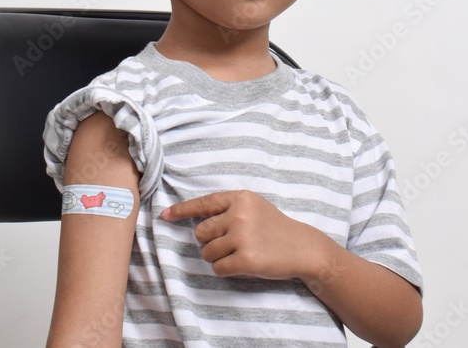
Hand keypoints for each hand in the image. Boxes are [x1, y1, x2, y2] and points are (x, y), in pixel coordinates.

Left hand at [161, 190, 320, 279]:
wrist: (302, 247)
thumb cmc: (273, 227)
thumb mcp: (253, 207)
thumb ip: (227, 208)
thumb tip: (193, 218)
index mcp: (240, 198)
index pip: (203, 204)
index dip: (182, 211)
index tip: (165, 215)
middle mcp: (239, 215)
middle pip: (201, 233)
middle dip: (210, 241)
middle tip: (232, 242)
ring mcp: (243, 237)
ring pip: (207, 252)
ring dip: (218, 257)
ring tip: (240, 252)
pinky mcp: (246, 259)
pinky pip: (218, 268)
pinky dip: (226, 269)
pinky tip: (243, 263)